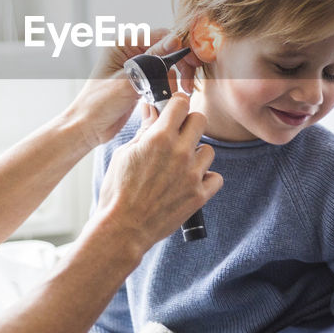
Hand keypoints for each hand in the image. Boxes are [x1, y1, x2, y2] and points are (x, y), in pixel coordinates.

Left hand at [65, 30, 203, 148]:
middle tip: (189, 80)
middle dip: (180, 63)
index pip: (160, 35)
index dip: (178, 46)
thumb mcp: (128, 81)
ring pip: (168, 64)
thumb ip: (152, 61)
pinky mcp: (142, 81)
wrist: (88, 128)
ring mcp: (137, 66)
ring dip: (176, 77)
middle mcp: (131, 51)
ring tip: (182, 91)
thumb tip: (175, 41)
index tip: (190, 61)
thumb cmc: (99, 103)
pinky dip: (170, 86)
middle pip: (167, 48)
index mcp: (123, 43)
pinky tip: (172, 95)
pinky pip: (163, 77)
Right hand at [95, 93, 220, 251]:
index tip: (173, 110)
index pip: (181, 103)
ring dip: (197, 154)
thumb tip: (152, 109)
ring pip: (208, 150)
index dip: (176, 104)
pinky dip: (206, 179)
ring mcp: (192, 174)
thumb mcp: (124, 154)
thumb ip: (144, 130)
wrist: (123, 229)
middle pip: (200, 120)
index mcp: (159, 138)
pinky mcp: (199, 195)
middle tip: (178, 136)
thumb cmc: (117, 192)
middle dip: (189, 124)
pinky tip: (190, 183)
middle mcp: (180, 152)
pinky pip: (215, 177)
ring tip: (180, 166)